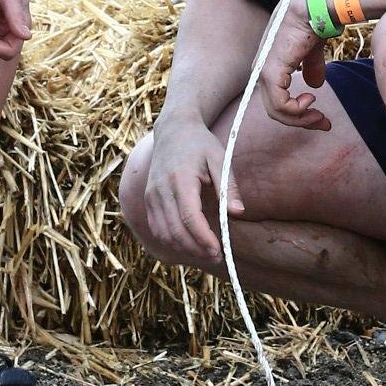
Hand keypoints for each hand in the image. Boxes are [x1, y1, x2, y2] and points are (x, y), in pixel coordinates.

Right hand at [138, 109, 240, 265]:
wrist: (173, 130)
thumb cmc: (200, 144)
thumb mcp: (220, 159)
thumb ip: (229, 186)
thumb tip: (237, 213)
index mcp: (180, 179)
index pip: (190, 218)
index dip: (204, 238)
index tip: (218, 249)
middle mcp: (161, 189)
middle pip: (175, 230)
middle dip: (196, 248)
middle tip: (216, 255)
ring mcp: (151, 195)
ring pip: (163, 233)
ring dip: (184, 248)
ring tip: (205, 252)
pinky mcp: (148, 199)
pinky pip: (156, 228)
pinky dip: (171, 240)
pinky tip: (188, 244)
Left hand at [260, 0, 332, 130]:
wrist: (312, 6)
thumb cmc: (312, 22)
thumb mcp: (311, 51)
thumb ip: (311, 67)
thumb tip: (315, 84)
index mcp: (269, 64)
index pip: (277, 99)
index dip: (298, 113)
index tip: (320, 115)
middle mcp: (261, 70)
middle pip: (276, 110)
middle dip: (301, 121)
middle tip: (324, 123)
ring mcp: (264, 72)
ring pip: (276, 111)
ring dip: (300, 119)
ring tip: (319, 115)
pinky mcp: (271, 73)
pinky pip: (280, 105)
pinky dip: (296, 111)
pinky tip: (311, 101)